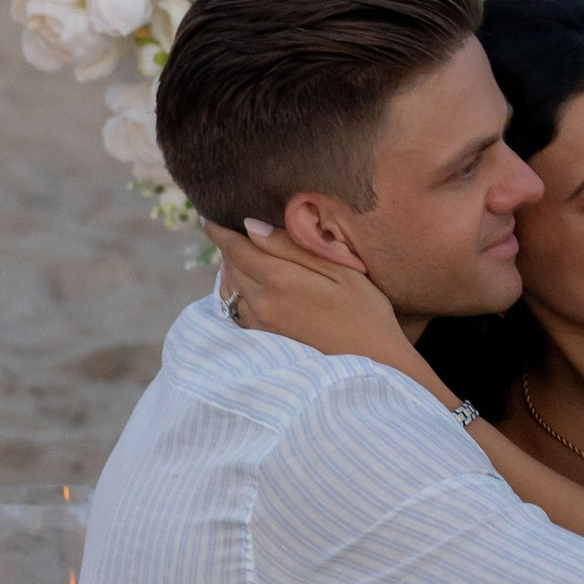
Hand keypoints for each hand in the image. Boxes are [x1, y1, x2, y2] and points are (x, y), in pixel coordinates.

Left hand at [210, 211, 393, 355]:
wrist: (374, 365)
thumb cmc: (365, 312)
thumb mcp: (338, 271)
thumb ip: (293, 248)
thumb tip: (251, 226)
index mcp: (280, 280)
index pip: (235, 248)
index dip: (219, 231)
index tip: (209, 218)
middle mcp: (262, 304)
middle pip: (230, 268)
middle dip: (228, 248)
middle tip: (231, 232)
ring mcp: (261, 326)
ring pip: (230, 290)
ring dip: (231, 270)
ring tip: (241, 256)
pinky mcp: (265, 341)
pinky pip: (236, 311)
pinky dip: (236, 293)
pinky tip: (250, 287)